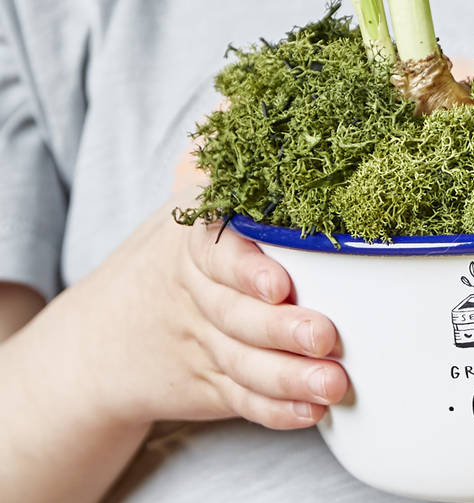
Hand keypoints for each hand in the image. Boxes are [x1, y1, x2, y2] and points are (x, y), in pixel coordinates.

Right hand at [79, 140, 348, 430]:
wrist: (111, 335)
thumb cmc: (183, 251)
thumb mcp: (194, 197)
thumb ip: (224, 153)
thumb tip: (246, 89)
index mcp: (196, 241)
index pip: (215, 251)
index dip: (247, 269)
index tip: (281, 284)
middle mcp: (197, 295)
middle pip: (234, 314)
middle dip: (281, 329)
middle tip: (327, 338)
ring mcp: (203, 345)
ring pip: (242, 364)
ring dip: (288, 378)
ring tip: (334, 385)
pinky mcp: (212, 384)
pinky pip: (241, 401)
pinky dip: (274, 411)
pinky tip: (311, 414)